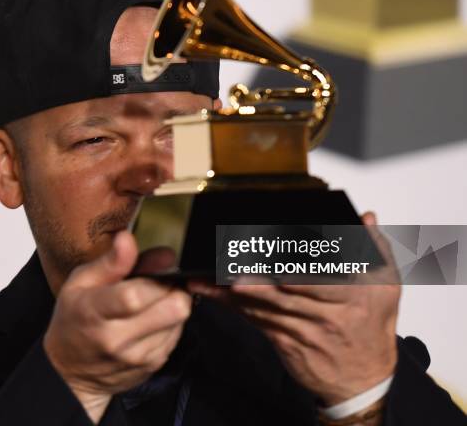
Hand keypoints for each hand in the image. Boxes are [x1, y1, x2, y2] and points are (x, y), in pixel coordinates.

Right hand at [43, 232, 191, 422]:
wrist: (70, 373)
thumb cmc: (73, 320)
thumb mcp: (80, 283)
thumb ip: (110, 262)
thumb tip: (127, 238)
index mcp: (94, 313)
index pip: (134, 296)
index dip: (155, 276)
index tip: (158, 263)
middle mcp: (118, 339)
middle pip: (173, 307)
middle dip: (174, 287)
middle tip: (160, 281)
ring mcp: (139, 356)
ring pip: (181, 318)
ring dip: (173, 303)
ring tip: (152, 301)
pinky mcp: (154, 364)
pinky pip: (178, 333)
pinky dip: (171, 320)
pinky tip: (151, 318)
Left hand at [189, 212, 400, 405]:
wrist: (362, 377)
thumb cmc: (371, 326)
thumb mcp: (385, 285)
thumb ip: (374, 247)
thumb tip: (365, 216)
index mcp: (350, 296)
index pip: (322, 284)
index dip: (298, 276)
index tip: (277, 264)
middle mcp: (323, 314)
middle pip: (284, 295)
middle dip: (255, 281)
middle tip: (231, 266)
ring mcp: (300, 329)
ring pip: (262, 307)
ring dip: (233, 291)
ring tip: (208, 273)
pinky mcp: (281, 339)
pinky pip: (253, 319)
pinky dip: (229, 304)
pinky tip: (208, 290)